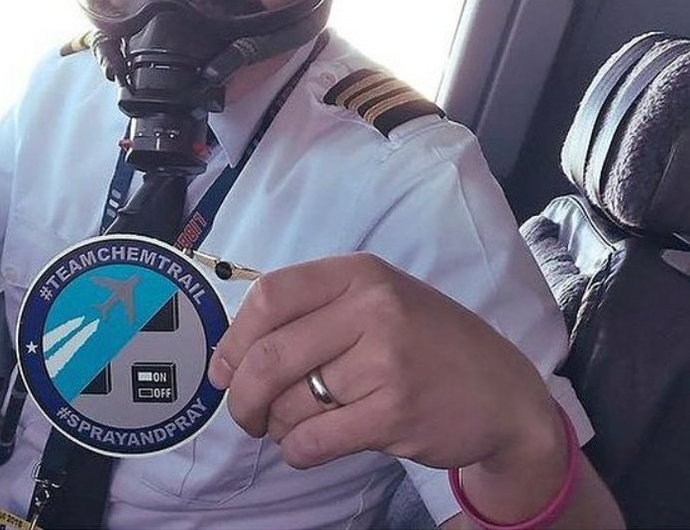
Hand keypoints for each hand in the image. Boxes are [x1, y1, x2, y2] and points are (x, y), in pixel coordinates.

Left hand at [207, 253, 561, 473]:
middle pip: (271, 355)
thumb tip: (236, 349)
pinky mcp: (395, 415)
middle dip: (242, 394)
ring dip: (275, 425)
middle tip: (243, 413)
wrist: (502, 390)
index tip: (222, 367)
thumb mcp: (378, 298)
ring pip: (291, 403)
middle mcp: (372, 309)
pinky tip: (305, 447)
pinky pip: (316, 440)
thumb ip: (316, 309)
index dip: (234, 337)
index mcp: (358, 274)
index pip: (270, 295)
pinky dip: (297, 451)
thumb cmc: (425, 340)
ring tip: (288, 426)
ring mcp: (385, 362)